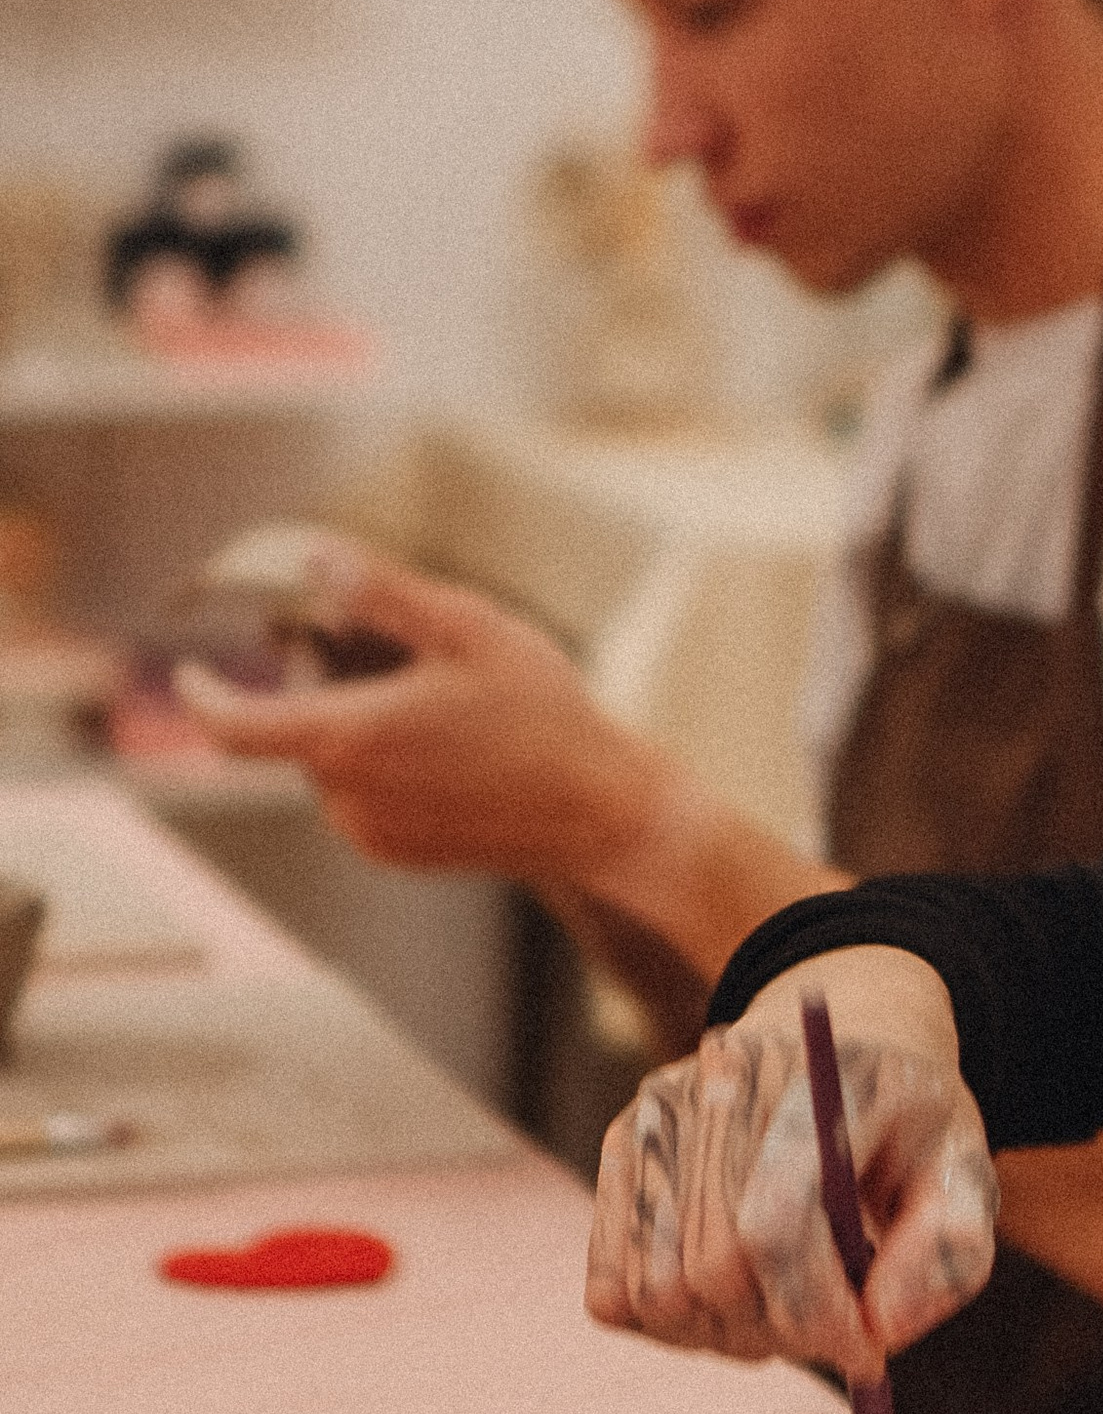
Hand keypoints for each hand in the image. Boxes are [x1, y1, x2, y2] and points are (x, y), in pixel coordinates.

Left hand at [175, 542, 664, 886]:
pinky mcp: (400, 854)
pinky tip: (453, 747)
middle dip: (324, 688)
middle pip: (297, 731)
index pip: (234, 727)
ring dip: (358, 727)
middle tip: (392, 655)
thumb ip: (383, 593)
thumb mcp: (469, 629)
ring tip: (439, 704)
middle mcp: (347, 799)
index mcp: (351, 739)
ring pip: (332, 764)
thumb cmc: (541, 715)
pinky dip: (384, 765)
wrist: (600, 812)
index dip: (202, 696)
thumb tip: (313, 559)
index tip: (191, 670)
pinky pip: (363, 799)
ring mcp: (372, 835)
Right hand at [585, 959, 997, 1382]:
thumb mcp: (969, 1176)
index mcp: (825, 1077)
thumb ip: (950, 1252)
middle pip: (710, 1269)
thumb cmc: (912, 1128)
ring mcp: (660, 1110)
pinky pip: (609, 1287)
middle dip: (780, 1329)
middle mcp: (724, 1081)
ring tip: (784, 1303)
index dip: (817, 1313)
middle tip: (831, 1329)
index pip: (774, 1222)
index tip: (867, 1351)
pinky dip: (670, 1322)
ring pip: (654, 1291)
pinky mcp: (624, 1146)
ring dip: (724, 1334)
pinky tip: (732, 1293)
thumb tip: (879, 1328)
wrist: (849, 1046)